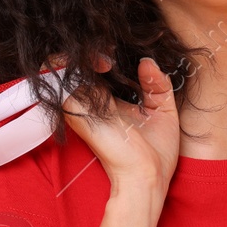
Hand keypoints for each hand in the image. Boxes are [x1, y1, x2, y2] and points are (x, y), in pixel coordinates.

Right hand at [58, 54, 179, 196]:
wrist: (147, 176)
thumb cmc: (157, 153)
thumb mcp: (164, 111)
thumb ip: (157, 84)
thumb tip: (147, 61)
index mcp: (109, 103)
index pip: (94, 70)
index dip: (103, 54)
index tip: (122, 51)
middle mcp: (92, 102)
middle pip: (77, 64)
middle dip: (93, 49)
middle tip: (113, 51)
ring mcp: (81, 105)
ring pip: (62, 65)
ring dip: (85, 53)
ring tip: (108, 57)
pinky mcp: (75, 109)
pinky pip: (62, 77)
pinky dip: (75, 63)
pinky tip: (104, 63)